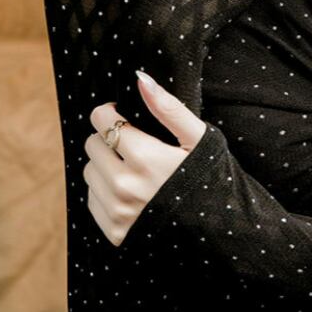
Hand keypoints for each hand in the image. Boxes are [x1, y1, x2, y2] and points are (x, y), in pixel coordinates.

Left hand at [83, 70, 204, 246]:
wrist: (221, 229)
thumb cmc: (211, 177)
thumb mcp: (198, 139)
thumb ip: (169, 108)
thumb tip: (141, 78)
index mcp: (146, 158)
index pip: (103, 121)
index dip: (109, 113)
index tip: (120, 114)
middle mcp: (126, 187)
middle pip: (93, 145)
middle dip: (108, 139)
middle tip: (132, 143)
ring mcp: (119, 212)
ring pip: (90, 173)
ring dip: (105, 165)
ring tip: (133, 168)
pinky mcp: (115, 232)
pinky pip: (92, 201)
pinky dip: (105, 191)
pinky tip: (131, 191)